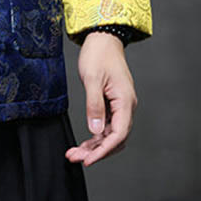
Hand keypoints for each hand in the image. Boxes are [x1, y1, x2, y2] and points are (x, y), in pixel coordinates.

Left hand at [65, 31, 137, 166]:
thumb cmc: (98, 55)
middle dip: (96, 151)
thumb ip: (94, 105)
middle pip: (115, 138)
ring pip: (110, 134)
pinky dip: (95, 136)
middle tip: (74, 158)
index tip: (88, 160)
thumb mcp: (92, 79)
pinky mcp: (112, 104)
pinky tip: (83, 142)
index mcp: (125, 102)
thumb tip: (95, 131)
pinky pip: (106, 126)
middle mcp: (126, 107)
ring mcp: (119, 106)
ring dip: (94, 146)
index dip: (104, 150)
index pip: (118, 134)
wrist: (103, 39)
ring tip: (74, 153)